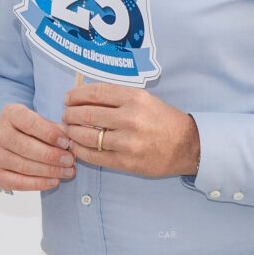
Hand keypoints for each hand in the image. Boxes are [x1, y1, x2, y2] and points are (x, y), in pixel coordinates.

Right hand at [0, 102, 74, 191]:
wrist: (9, 142)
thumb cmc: (32, 131)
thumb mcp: (42, 122)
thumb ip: (55, 129)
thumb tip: (70, 143)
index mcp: (10, 113)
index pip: (29, 122)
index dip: (49, 134)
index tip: (66, 142)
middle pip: (25, 147)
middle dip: (51, 155)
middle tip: (70, 161)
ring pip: (23, 166)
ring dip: (49, 171)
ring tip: (67, 172)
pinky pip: (18, 183)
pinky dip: (38, 184)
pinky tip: (54, 182)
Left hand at [63, 81, 199, 178]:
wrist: (187, 146)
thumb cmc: (163, 120)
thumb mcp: (144, 99)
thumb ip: (117, 97)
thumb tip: (84, 95)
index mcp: (134, 98)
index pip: (95, 93)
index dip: (76, 95)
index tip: (68, 98)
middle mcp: (130, 118)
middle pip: (87, 114)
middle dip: (70, 115)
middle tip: (66, 116)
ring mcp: (127, 142)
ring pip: (87, 136)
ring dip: (72, 133)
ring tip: (70, 131)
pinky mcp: (126, 162)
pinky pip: (94, 156)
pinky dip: (80, 151)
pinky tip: (77, 146)